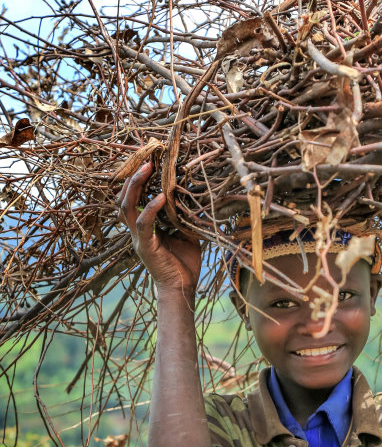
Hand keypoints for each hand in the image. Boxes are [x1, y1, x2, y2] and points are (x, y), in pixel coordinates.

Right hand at [118, 161, 200, 293]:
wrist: (182, 288)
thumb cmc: (183, 263)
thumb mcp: (185, 233)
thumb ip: (183, 217)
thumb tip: (192, 197)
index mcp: (144, 226)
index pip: (133, 199)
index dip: (136, 180)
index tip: (148, 161)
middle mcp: (137, 230)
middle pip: (124, 198)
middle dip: (133, 177)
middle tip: (146, 159)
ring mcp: (138, 238)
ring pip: (127, 207)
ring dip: (136, 186)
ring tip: (147, 168)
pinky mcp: (145, 246)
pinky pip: (144, 224)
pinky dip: (151, 208)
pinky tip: (162, 197)